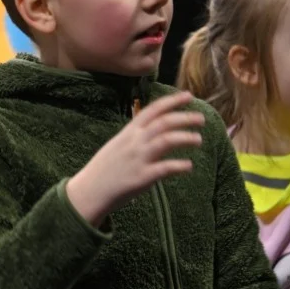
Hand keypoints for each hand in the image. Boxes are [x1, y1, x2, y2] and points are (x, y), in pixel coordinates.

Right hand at [66, 92, 202, 227]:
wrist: (88, 192)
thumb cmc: (103, 170)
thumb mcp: (116, 146)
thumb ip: (134, 136)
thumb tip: (152, 130)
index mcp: (128, 133)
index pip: (152, 110)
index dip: (172, 101)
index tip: (188, 96)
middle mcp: (134, 143)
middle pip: (164, 123)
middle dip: (185, 118)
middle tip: (201, 119)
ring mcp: (138, 159)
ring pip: (167, 140)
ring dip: (187, 138)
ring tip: (198, 140)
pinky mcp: (142, 177)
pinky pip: (166, 168)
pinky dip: (180, 165)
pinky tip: (189, 166)